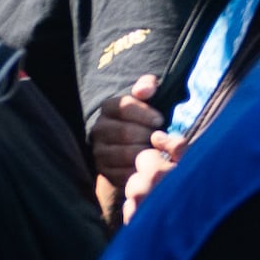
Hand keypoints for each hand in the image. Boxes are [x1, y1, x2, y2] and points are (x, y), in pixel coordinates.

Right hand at [90, 81, 172, 219]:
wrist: (134, 148)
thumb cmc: (145, 119)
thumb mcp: (147, 98)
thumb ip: (147, 85)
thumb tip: (144, 90)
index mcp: (108, 108)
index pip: (124, 106)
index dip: (144, 113)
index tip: (160, 120)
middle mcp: (99, 129)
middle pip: (125, 132)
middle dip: (147, 136)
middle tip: (160, 139)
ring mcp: (99, 151)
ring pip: (124, 153)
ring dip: (145, 153)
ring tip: (157, 152)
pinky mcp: (104, 172)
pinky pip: (123, 173)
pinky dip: (139, 171)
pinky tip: (150, 166)